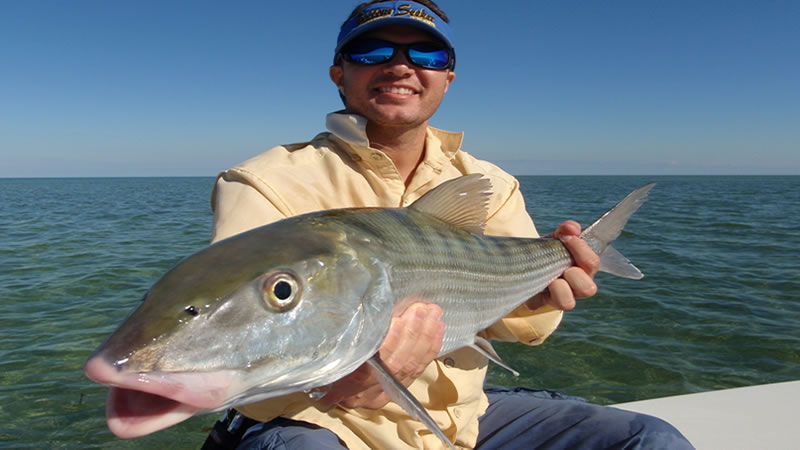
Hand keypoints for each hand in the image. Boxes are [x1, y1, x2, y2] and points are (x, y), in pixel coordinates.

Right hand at [321, 302, 444, 408]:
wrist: (324, 389)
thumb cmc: (321, 360)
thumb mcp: (325, 348)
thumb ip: (344, 333)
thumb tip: (367, 306)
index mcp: (341, 382)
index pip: (370, 366)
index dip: (389, 342)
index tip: (399, 319)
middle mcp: (363, 393)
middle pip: (396, 365)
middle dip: (414, 334)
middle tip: (424, 309)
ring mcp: (381, 395)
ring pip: (409, 368)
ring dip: (425, 339)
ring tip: (433, 315)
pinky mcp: (395, 393)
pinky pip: (416, 370)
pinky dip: (429, 350)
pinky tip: (436, 331)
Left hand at [525, 220, 599, 310]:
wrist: (526, 264)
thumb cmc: (548, 252)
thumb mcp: (557, 238)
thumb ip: (566, 230)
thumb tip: (572, 228)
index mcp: (584, 271)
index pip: (593, 263)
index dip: (581, 250)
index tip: (566, 237)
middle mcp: (575, 289)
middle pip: (588, 289)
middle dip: (574, 274)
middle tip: (560, 264)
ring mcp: (557, 299)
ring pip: (568, 303)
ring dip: (559, 288)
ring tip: (548, 278)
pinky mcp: (538, 304)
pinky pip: (537, 304)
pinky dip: (532, 293)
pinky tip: (529, 282)